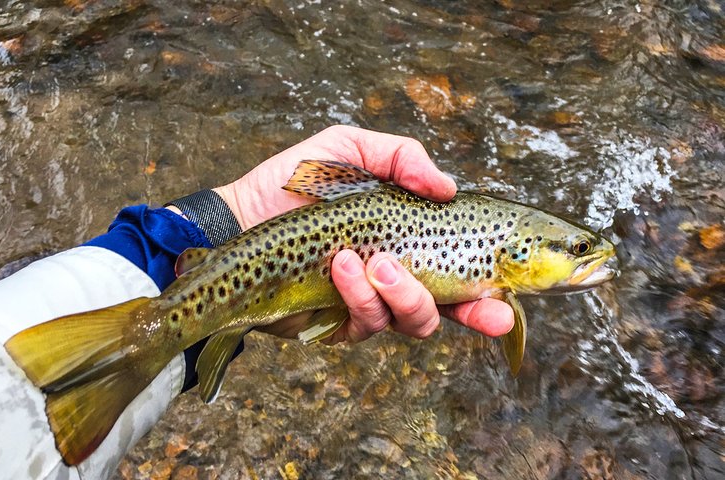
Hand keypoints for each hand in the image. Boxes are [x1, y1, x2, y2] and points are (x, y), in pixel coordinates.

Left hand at [213, 125, 513, 342]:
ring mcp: (369, 303)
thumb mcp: (350, 149)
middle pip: (450, 308)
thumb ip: (401, 158)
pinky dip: (361, 294)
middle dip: (477, 315)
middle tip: (491, 313)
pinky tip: (341, 264)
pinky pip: (368, 323)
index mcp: (407, 238)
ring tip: (374, 259)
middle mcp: (396, 276)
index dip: (492, 281)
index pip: (460, 265)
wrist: (240, 214)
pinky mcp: (339, 323)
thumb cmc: (296, 182)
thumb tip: (448, 188)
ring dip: (405, 293)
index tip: (514, 289)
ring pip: (414, 321)